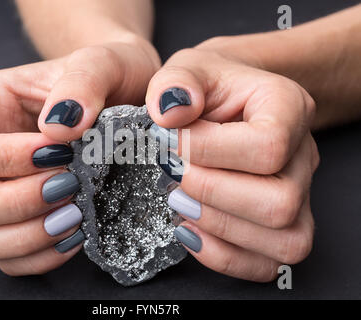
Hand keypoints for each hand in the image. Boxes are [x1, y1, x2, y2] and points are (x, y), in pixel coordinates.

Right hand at [0, 41, 159, 275]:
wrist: (127, 98)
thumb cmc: (108, 77)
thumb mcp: (102, 64)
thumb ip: (81, 82)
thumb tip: (58, 129)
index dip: (2, 161)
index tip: (58, 155)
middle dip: (15, 204)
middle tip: (69, 187)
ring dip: (25, 236)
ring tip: (74, 214)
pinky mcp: (19, 224)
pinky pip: (10, 260)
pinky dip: (41, 256)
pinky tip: (76, 233)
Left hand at [146, 39, 318, 281]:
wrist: (227, 102)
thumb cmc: (209, 86)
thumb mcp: (188, 69)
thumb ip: (175, 83)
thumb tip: (169, 113)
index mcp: (288, 107)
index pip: (267, 145)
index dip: (209, 151)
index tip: (168, 142)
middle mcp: (302, 155)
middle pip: (280, 202)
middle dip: (212, 193)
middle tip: (173, 173)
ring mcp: (298, 194)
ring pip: (285, 240)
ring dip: (220, 228)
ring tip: (180, 201)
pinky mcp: (281, 224)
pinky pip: (267, 263)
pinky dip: (224, 255)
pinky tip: (189, 229)